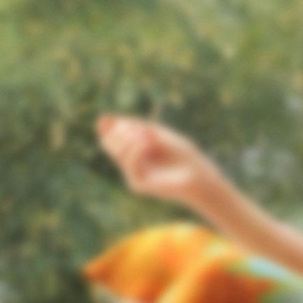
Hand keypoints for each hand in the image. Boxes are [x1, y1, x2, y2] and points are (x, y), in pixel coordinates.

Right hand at [97, 115, 220, 207]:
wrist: (200, 176)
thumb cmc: (183, 155)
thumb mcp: (158, 134)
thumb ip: (135, 127)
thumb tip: (103, 119)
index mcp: (134, 150)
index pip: (111, 135)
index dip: (109, 125)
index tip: (111, 118)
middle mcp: (131, 163)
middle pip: (108, 143)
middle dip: (119, 131)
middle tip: (139, 129)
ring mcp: (132, 174)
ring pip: (116, 151)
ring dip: (129, 138)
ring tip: (148, 136)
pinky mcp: (137, 184)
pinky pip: (129, 163)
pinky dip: (136, 150)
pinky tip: (148, 144)